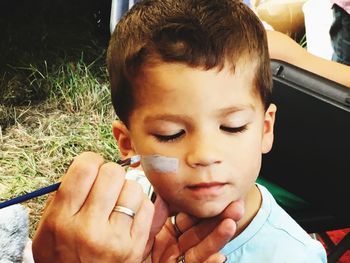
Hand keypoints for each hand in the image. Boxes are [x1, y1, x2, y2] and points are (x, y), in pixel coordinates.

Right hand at [32, 152, 166, 262]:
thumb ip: (65, 195)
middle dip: (110, 173)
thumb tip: (94, 164)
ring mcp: (114, 238)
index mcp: (61, 218)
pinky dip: (140, 205)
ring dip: (126, 189)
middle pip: (113, 173)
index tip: (92, 168)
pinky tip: (129, 215)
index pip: (84, 168)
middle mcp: (87, 228)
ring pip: (133, 187)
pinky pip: (147, 207)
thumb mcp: (48, 228)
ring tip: (118, 202)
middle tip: (106, 185)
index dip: (91, 161)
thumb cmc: (62, 255)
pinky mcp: (135, 247)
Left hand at [151, 201, 244, 262]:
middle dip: (220, 219)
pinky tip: (220, 258)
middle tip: (236, 207)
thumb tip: (164, 195)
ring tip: (230, 224)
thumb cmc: (135, 256)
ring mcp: (184, 261)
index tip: (219, 197)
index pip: (191, 218)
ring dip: (219, 238)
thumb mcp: (146, 235)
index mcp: (172, 234)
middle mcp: (181, 247)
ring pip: (204, 250)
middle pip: (203, 232)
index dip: (205, 208)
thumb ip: (156, 218)